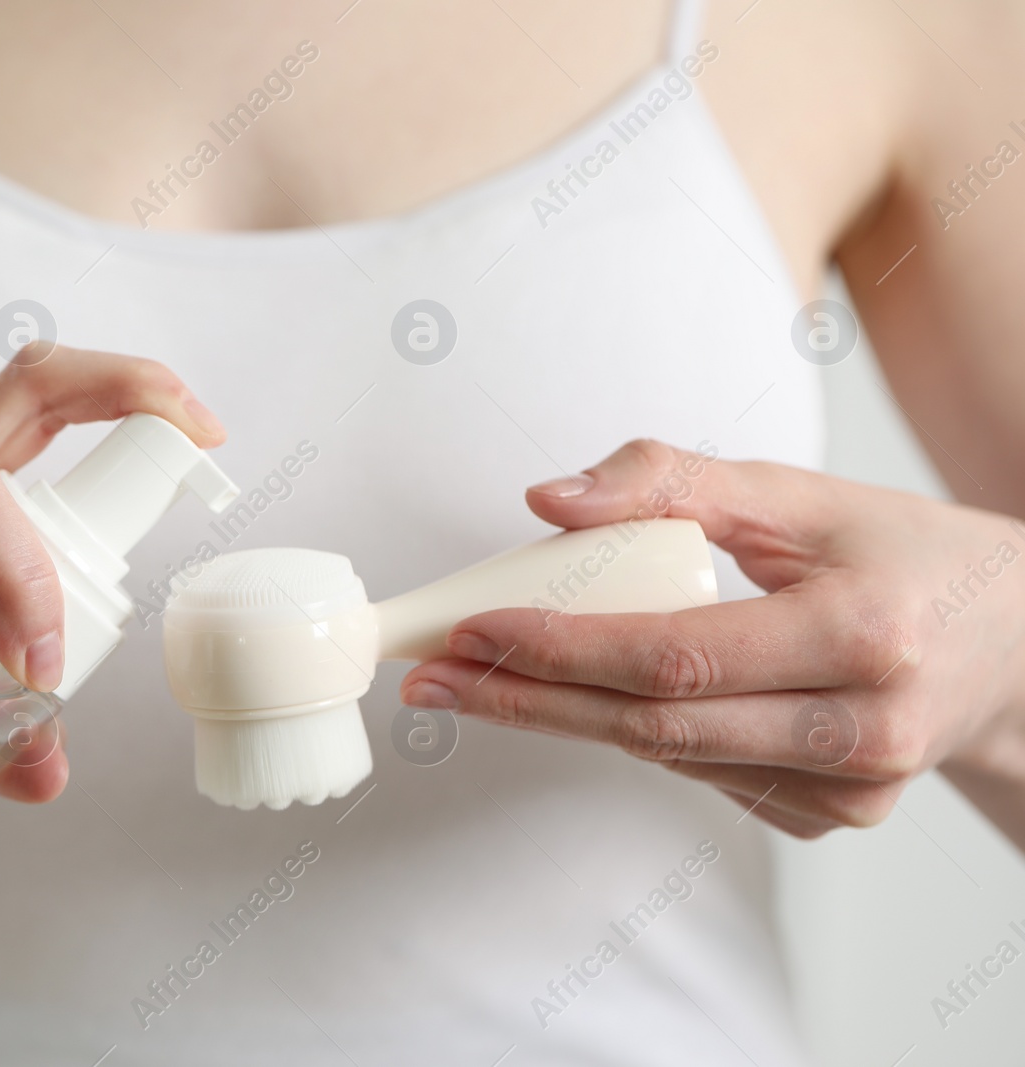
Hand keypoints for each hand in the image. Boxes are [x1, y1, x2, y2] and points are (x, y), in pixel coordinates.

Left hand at [400, 439, 1024, 838]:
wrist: (1016, 644)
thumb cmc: (900, 555)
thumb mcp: (800, 495)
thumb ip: (672, 482)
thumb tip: (547, 501)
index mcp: (862, 637)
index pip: (676, 651)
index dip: (562, 644)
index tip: (470, 628)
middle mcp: (863, 730)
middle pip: (653, 722)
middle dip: (526, 698)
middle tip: (430, 678)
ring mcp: (850, 791)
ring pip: (668, 754)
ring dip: (559, 719)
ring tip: (470, 684)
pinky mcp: (830, 817)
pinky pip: (701, 772)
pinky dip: (630, 731)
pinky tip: (574, 701)